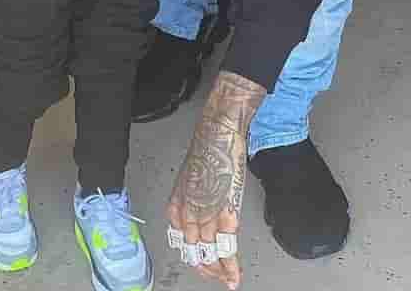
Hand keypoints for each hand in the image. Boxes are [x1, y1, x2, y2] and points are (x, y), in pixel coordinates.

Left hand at [167, 73, 265, 289]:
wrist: (219, 133)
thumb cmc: (208, 148)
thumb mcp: (193, 178)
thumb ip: (195, 198)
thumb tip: (203, 210)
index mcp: (177, 203)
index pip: (180, 240)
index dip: (193, 255)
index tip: (202, 263)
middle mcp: (186, 212)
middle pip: (193, 251)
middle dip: (206, 267)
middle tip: (218, 276)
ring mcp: (204, 214)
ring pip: (209, 253)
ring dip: (219, 270)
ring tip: (228, 279)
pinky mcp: (223, 213)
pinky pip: (226, 247)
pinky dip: (230, 265)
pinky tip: (233, 275)